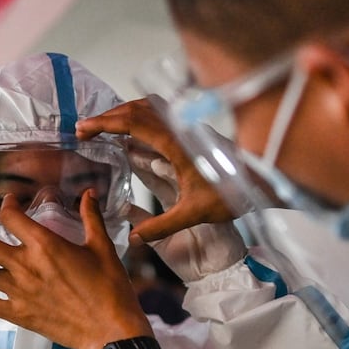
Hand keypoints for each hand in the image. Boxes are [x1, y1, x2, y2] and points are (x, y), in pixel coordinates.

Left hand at [0, 191, 152, 348]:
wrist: (110, 331)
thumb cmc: (111, 289)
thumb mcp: (103, 248)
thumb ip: (91, 217)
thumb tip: (89, 193)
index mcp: (46, 245)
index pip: (12, 217)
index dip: (6, 204)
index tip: (7, 201)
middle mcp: (26, 266)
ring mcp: (19, 292)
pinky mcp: (18, 314)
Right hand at [76, 98, 235, 242]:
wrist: (266, 180)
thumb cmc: (234, 194)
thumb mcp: (195, 213)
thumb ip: (162, 226)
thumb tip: (134, 239)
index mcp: (175, 142)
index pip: (132, 122)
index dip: (104, 124)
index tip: (83, 129)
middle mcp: (180, 128)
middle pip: (136, 109)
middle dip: (108, 117)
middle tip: (85, 129)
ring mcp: (187, 127)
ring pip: (149, 109)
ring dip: (124, 116)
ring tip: (105, 130)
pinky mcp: (193, 133)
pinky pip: (161, 118)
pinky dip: (141, 122)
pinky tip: (133, 140)